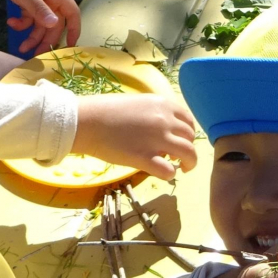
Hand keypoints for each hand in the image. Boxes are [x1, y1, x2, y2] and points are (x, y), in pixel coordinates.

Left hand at [0, 0, 80, 55]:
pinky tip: (10, 22)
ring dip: (32, 35)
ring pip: (40, 22)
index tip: (70, 47)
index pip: (72, 13)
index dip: (74, 29)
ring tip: (20, 47)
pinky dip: (22, 23)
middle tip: (36, 55)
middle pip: (54, 23)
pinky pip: (29, 16)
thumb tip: (55, 24)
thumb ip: (40, 10)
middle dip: (46, 39)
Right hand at [73, 93, 198, 180]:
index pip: (188, 120)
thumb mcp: (138, 103)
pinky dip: (170, 174)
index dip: (187, 133)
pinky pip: (169, 171)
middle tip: (180, 157)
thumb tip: (164, 129)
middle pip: (191, 138)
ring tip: (183, 168)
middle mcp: (165, 120)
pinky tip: (164, 173)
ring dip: (189, 163)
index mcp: (164, 104)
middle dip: (188, 148)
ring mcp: (157, 139)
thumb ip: (155, 113)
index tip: (181, 140)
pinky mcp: (145, 158)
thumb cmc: (105, 110)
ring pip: (189, 154)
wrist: (86, 121)